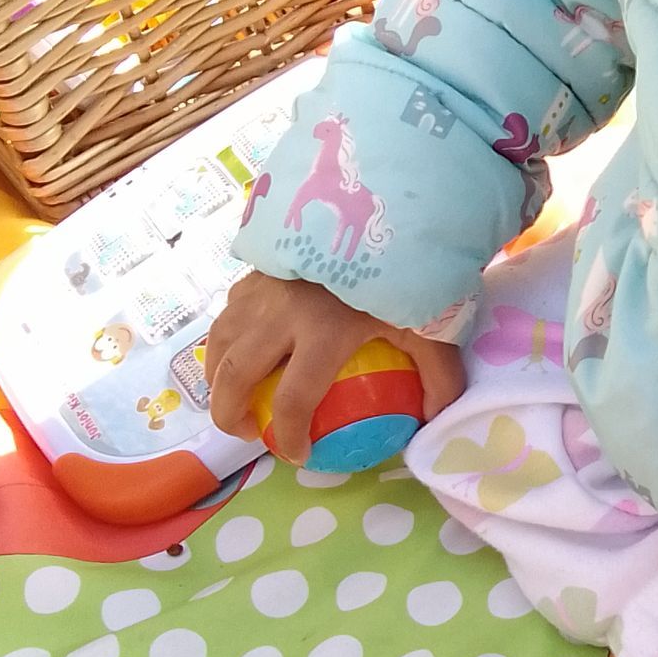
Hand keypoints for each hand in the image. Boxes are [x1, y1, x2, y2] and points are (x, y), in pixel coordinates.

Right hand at [204, 271, 464, 465]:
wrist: (374, 201)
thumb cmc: (404, 266)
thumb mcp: (430, 321)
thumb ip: (439, 373)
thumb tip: (435, 419)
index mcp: (321, 332)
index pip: (293, 400)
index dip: (288, 436)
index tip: (296, 455)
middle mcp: (279, 314)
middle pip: (236, 376)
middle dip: (230, 415)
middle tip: (247, 434)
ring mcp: (259, 290)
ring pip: (219, 344)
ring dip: (218, 379)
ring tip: (233, 398)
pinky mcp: (253, 269)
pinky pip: (227, 314)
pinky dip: (225, 340)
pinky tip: (241, 349)